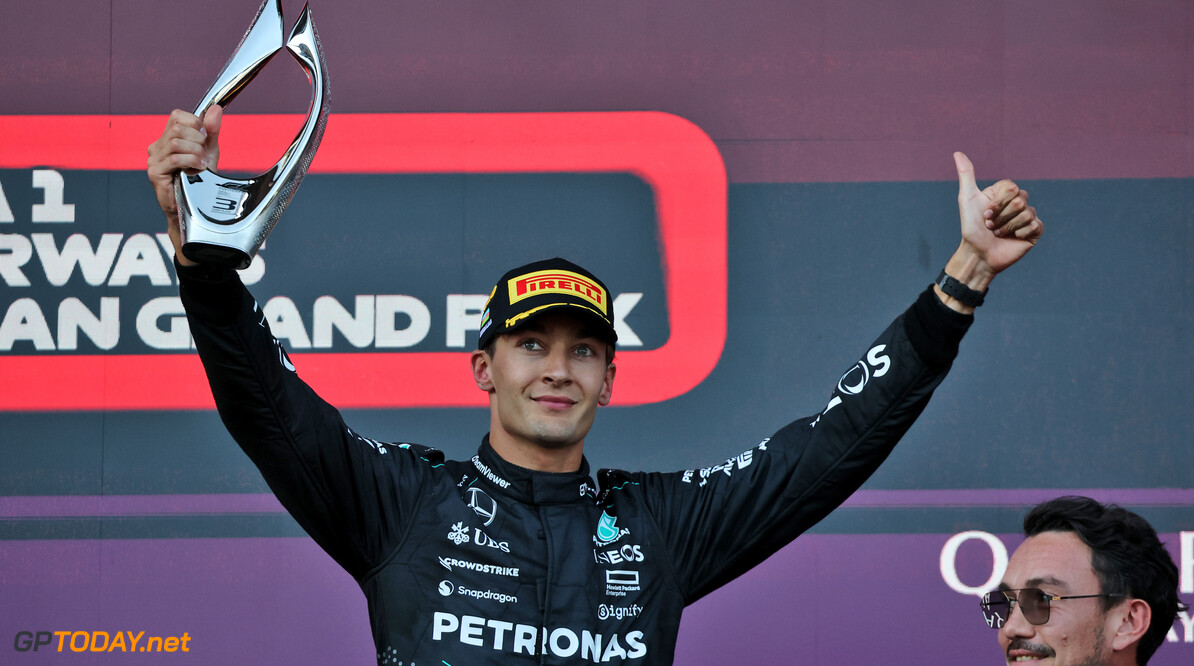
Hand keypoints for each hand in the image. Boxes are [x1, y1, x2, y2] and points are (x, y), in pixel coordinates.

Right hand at [146, 105, 222, 264]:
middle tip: (204, 154)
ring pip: (176, 142)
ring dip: (196, 152)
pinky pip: (174, 158)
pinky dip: (191, 161)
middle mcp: (157, 146)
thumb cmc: (201, 180)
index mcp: (168, 138)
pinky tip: (197, 170)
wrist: (196, 206)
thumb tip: (215, 107)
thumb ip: (212, 130)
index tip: (205, 138)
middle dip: (198, 139)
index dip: (196, 123)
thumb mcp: (209, 151)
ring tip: (201, 164)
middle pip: (178, 127)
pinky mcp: (154, 172)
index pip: (177, 116)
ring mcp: (154, 159)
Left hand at [954, 151, 1042, 276]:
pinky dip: (1020, 233)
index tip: (985, 213)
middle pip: (1020, 199)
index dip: (997, 202)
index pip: (1011, 187)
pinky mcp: (1034, 231)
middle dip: (1001, 216)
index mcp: (1004, 193)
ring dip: (1007, 226)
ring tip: (998, 234)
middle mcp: (1018, 203)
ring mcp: (1027, 217)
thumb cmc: (971, 228)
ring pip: (1027, 213)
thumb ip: (966, 175)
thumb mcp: (967, 200)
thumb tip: (957, 152)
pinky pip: (1035, 225)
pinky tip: (1013, 239)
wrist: (978, 254)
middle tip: (991, 226)